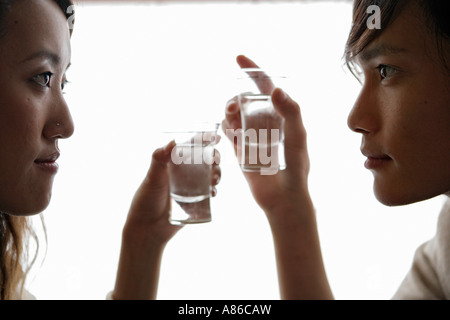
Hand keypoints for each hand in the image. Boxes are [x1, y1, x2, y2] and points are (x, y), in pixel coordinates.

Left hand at [113, 141, 220, 298]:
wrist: (147, 229)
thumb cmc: (146, 200)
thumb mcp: (152, 177)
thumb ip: (159, 158)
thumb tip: (172, 141)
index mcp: (173, 163)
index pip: (191, 147)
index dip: (204, 140)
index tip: (215, 138)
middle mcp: (184, 173)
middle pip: (205, 160)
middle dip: (215, 158)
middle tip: (215, 161)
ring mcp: (191, 187)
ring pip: (210, 175)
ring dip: (217, 173)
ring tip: (214, 179)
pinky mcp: (195, 201)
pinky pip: (209, 193)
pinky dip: (214, 190)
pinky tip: (213, 192)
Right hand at [222, 56, 332, 298]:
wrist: (283, 199)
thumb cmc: (295, 168)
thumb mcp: (297, 138)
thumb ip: (291, 113)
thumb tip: (276, 89)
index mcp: (282, 115)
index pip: (266, 86)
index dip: (253, 70)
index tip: (238, 59)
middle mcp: (266, 122)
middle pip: (245, 99)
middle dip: (236, 98)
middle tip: (233, 110)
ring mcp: (252, 135)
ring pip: (234, 114)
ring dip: (229, 112)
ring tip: (233, 124)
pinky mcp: (241, 149)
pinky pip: (228, 131)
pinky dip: (225, 127)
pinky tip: (230, 133)